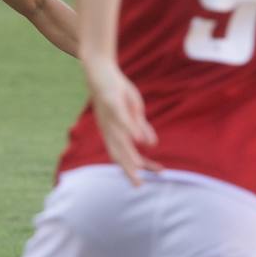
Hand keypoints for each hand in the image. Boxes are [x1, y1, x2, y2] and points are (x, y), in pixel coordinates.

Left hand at [85, 58, 160, 185]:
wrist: (99, 70)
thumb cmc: (116, 92)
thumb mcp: (132, 111)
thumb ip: (140, 128)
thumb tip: (151, 145)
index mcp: (113, 132)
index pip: (126, 154)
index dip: (140, 166)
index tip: (156, 175)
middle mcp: (109, 129)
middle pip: (118, 153)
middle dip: (129, 170)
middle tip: (139, 186)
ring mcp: (109, 117)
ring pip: (119, 140)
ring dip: (129, 155)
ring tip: (139, 168)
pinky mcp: (112, 103)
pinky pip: (121, 119)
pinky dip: (130, 131)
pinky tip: (139, 140)